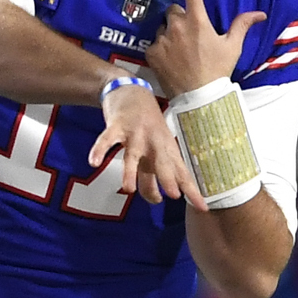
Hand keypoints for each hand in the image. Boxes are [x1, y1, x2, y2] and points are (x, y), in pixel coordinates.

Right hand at [89, 83, 205, 209]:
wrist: (131, 89)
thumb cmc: (146, 124)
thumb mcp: (157, 146)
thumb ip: (157, 171)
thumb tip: (158, 199)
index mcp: (166, 148)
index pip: (182, 172)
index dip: (192, 190)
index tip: (203, 208)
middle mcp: (154, 142)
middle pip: (162, 163)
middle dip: (167, 178)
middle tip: (173, 196)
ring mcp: (135, 133)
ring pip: (133, 155)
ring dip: (131, 172)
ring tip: (128, 189)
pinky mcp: (116, 126)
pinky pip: (107, 140)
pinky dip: (100, 150)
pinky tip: (94, 162)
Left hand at [145, 0, 264, 99]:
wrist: (199, 98)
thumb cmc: (217, 71)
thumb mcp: (232, 47)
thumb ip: (242, 25)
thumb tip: (260, 13)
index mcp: (199, 21)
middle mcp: (178, 26)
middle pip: (175, 10)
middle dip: (181, 18)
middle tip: (192, 36)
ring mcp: (163, 39)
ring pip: (163, 26)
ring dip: (170, 33)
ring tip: (182, 51)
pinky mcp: (151, 52)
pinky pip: (154, 43)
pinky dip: (161, 48)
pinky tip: (172, 60)